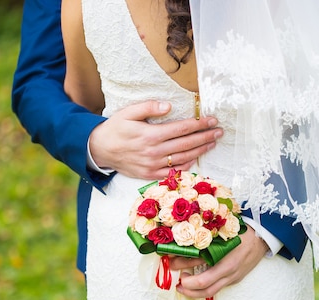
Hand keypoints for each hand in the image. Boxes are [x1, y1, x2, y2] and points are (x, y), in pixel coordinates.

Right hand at [88, 100, 222, 179]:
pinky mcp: (150, 175)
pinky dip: (187, 166)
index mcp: (150, 135)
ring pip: (183, 159)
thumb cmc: (115, 128)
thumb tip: (169, 106)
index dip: (199, 124)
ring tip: (212, 143)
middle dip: (205, 137)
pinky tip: (196, 159)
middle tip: (219, 132)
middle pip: (186, 144)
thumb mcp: (128, 112)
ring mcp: (152, 165)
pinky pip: (173, 172)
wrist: (99, 150)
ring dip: (200, 151)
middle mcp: (153, 152)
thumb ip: (148, 107)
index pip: (181, 129)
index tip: (212, 120)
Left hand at [170, 226, 269, 298]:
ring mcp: (233, 277)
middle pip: (204, 287)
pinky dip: (204, 288)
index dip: (184, 272)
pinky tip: (196, 283)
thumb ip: (205, 238)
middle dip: (187, 287)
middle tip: (177, 281)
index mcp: (226, 259)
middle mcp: (229, 271)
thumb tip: (182, 240)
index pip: (201, 275)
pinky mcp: (235, 279)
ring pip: (210, 292)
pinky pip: (217, 288)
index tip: (172, 264)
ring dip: (194, 292)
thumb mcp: (222, 232)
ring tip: (183, 286)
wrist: (263, 237)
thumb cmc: (241, 231)